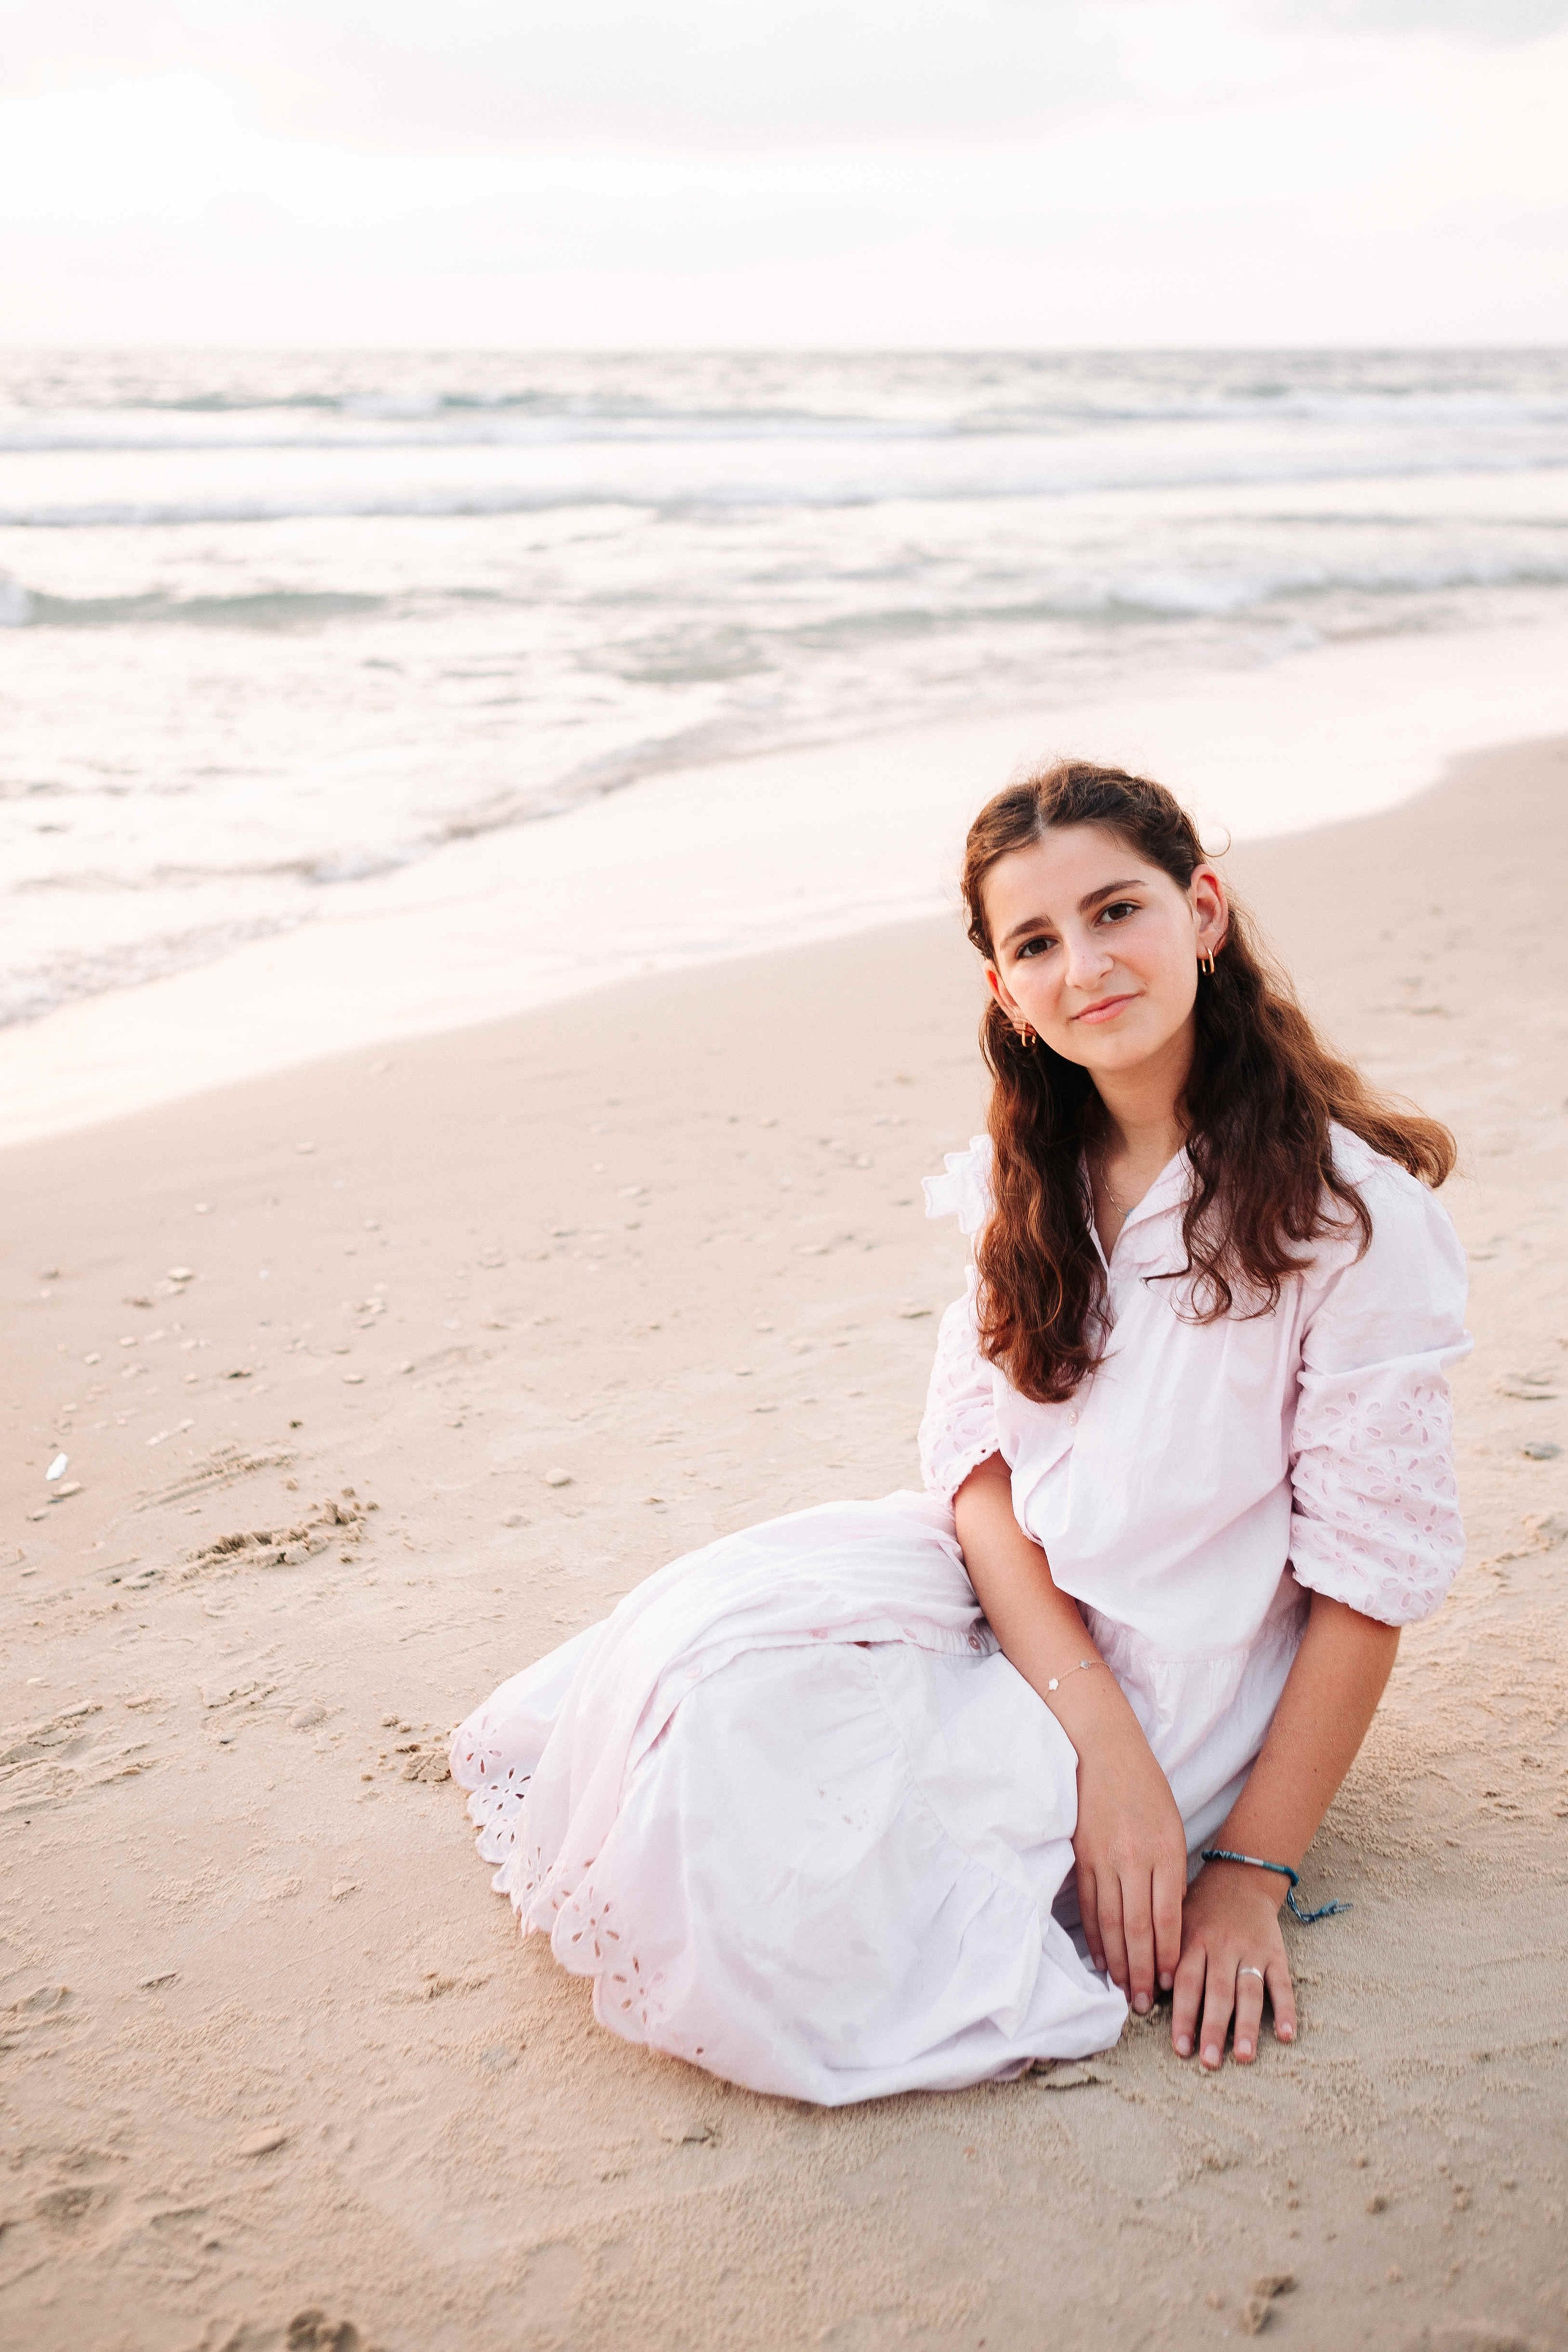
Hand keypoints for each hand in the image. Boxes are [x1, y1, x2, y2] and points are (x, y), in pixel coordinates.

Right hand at [1071, 1706, 1188, 2016]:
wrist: (1102, 1751)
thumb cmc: (1144, 1788)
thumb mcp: (1172, 1827)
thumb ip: (1171, 1873)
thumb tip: (1170, 1918)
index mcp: (1164, 1852)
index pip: (1168, 1917)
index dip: (1168, 1955)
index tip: (1171, 1983)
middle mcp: (1134, 1860)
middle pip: (1139, 1929)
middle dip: (1143, 1971)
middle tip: (1144, 2004)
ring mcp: (1104, 1859)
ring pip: (1112, 1923)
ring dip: (1118, 1962)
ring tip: (1123, 1991)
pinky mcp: (1082, 1857)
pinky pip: (1089, 1906)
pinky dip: (1095, 1936)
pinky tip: (1100, 1958)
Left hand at [1170, 1859, 1297, 2068]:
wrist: (1240, 1878)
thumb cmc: (1200, 1910)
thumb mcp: (1176, 1924)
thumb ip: (1163, 1958)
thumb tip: (1141, 1998)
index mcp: (1194, 1941)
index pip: (1187, 1984)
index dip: (1183, 2017)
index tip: (1180, 2049)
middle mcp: (1222, 1948)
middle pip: (1218, 1993)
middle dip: (1213, 2029)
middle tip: (1209, 2062)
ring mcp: (1251, 1951)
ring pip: (1249, 1991)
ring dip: (1246, 2025)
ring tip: (1243, 2056)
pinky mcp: (1276, 1954)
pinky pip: (1282, 1983)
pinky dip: (1285, 2009)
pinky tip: (1286, 2035)